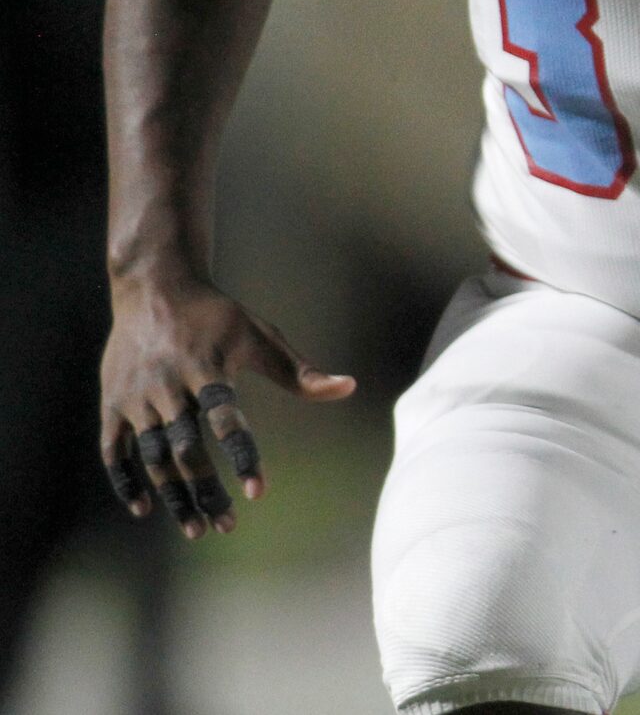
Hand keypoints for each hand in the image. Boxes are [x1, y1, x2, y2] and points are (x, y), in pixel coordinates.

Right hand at [101, 272, 354, 537]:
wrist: (154, 287)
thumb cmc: (216, 316)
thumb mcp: (259, 335)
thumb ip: (299, 371)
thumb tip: (349, 388)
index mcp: (208, 368)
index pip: (227, 420)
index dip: (242, 456)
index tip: (258, 492)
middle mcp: (169, 386)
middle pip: (186, 449)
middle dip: (205, 491)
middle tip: (226, 527)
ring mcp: (137, 398)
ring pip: (152, 458)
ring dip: (172, 496)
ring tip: (196, 528)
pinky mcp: (113, 404)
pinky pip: (114, 452)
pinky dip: (125, 482)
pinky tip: (144, 509)